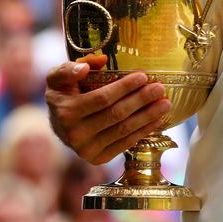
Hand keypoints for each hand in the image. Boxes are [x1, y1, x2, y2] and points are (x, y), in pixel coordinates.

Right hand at [45, 61, 170, 163]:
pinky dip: (143, 132)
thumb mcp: (58, 76)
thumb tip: (98, 62)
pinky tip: (157, 120)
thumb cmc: (63, 93)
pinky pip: (124, 144)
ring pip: (123, 131)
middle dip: (141, 100)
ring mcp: (86, 150)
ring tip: (165, 103)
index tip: (143, 76)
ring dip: (147, 116)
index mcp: (66, 111)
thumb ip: (70, 68)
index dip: (124, 87)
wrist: (57, 124)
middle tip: (159, 88)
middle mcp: (75, 134)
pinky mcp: (97, 159)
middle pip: (116, 115)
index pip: (102, 98)